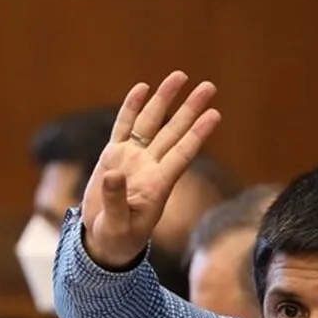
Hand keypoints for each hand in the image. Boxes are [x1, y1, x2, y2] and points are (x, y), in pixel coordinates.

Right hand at [81, 71, 220, 267]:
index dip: (197, 134)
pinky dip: (132, 107)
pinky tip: (143, 88)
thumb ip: (116, 201)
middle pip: (173, 132)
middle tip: (209, 86)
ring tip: (180, 76)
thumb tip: (113, 174)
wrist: (103, 240)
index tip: (214, 115)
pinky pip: (124, 126)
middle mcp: (149, 167)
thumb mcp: (117, 225)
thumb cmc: (116, 238)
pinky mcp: (114, 156)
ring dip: (165, 100)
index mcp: (158, 185)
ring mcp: (132, 159)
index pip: (182, 154)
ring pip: (152, 123)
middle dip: (190, 109)